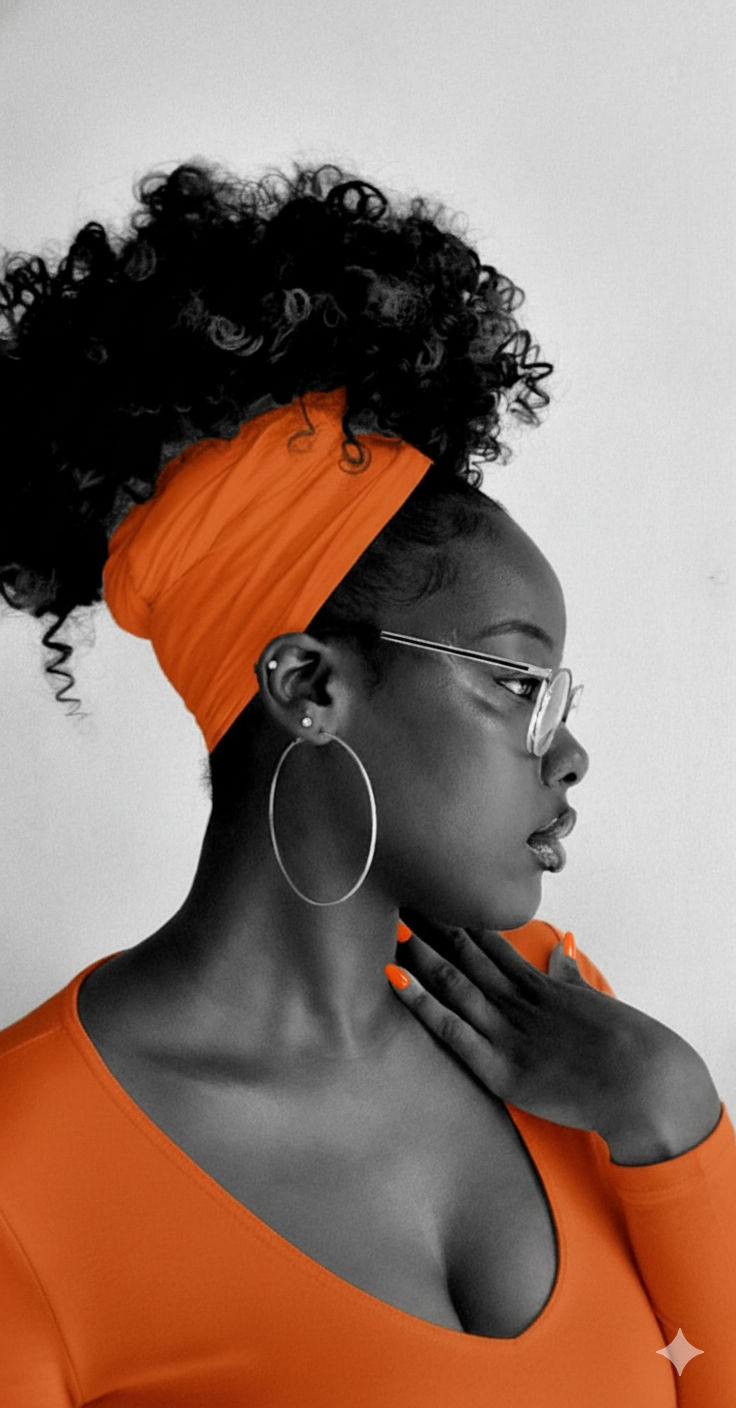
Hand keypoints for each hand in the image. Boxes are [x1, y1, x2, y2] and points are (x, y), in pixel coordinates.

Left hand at [390, 909, 715, 1149]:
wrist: (645, 1084)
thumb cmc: (627, 1044)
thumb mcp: (594, 999)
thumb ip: (570, 974)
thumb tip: (563, 948)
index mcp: (539, 984)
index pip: (487, 939)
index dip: (455, 914)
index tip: (430, 889)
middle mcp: (519, 1000)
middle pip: (465, 950)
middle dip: (429, 923)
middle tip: (397, 891)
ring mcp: (507, 1032)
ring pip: (454, 981)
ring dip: (419, 952)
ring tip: (388, 924)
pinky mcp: (501, 1068)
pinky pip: (452, 1030)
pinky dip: (422, 1004)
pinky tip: (395, 979)